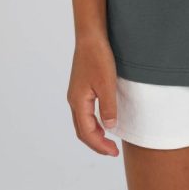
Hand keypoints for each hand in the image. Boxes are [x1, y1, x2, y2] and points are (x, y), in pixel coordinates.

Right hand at [67, 36, 120, 156]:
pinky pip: (84, 112)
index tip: (114, 152)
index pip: (87, 132)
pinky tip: (103, 121)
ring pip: (82, 122)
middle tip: (112, 151)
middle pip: (81, 130)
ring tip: (108, 140)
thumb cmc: (98, 58)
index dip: (100, 145)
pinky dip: (92, 123)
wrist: (90, 37)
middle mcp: (74, 100)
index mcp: (78, 102)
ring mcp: (76, 94)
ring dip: (94, 134)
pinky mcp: (81, 87)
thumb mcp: (107, 84)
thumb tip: (109, 128)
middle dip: (96, 143)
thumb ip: (108, 107)